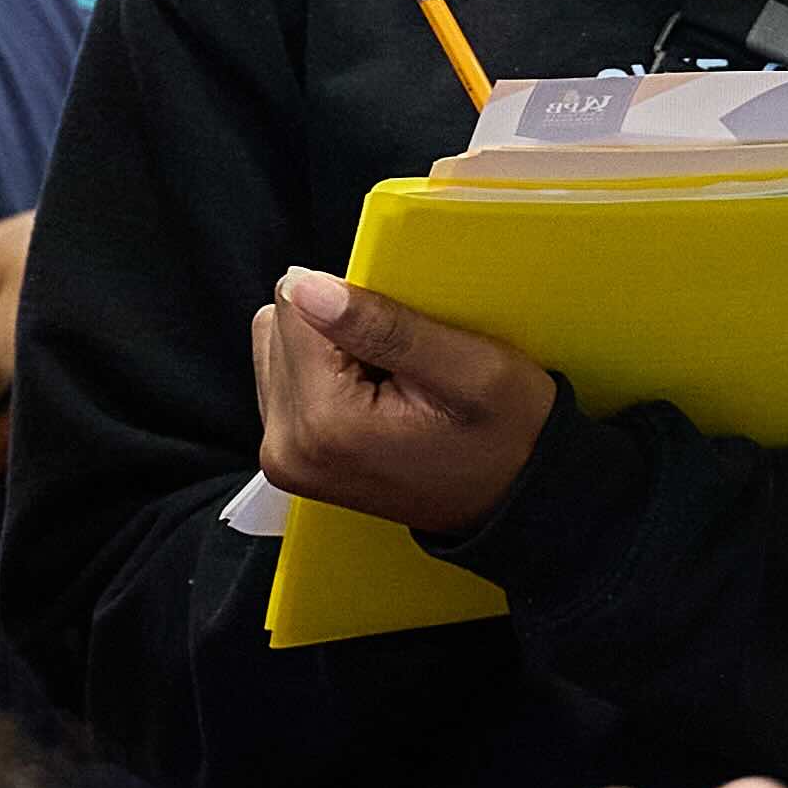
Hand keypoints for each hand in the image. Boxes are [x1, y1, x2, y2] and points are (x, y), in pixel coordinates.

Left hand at [252, 265, 561, 540]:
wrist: (509, 499)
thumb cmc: (504, 440)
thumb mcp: (471, 370)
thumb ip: (385, 326)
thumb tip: (304, 288)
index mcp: (326, 423)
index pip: (297, 303)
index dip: (355, 307)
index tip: (401, 347)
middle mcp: (288, 447)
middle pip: (281, 324)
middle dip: (338, 330)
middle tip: (399, 370)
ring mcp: (283, 457)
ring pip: (277, 345)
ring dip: (329, 351)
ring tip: (387, 385)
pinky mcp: (285, 457)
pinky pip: (284, 376)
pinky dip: (325, 375)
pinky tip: (371, 398)